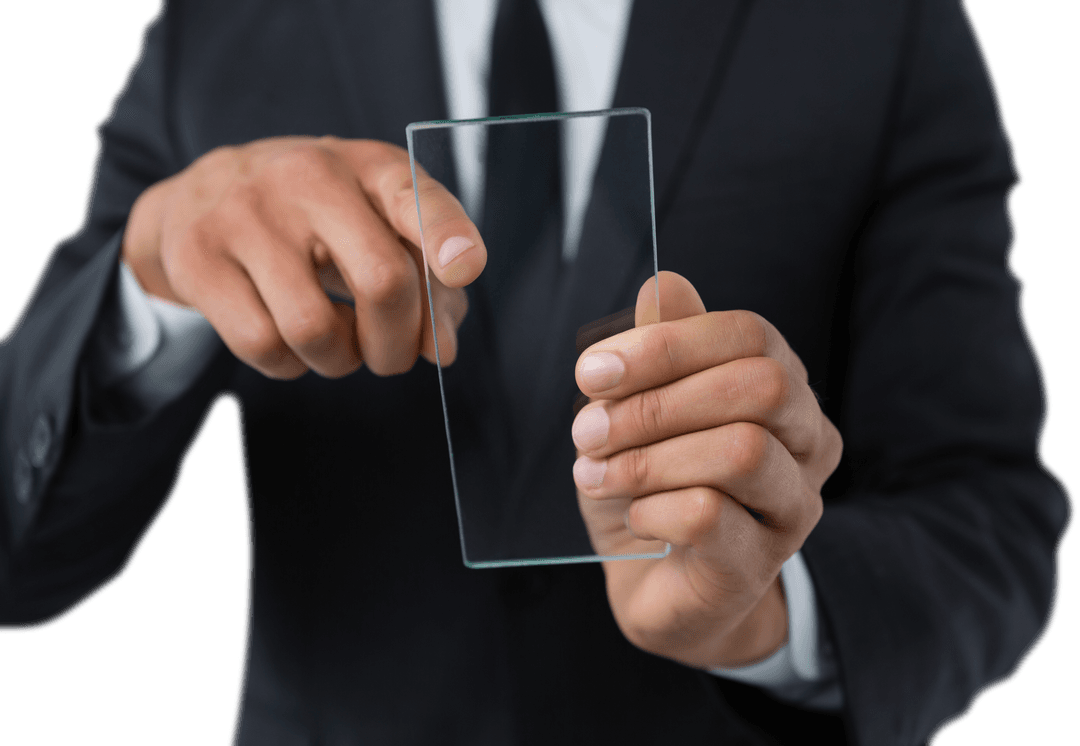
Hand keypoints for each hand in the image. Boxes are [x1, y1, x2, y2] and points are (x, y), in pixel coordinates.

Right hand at [121, 136, 484, 378]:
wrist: (205, 192)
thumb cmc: (317, 217)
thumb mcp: (379, 224)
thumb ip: (428, 282)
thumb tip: (440, 349)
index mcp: (368, 166)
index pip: (414, 196)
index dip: (446, 236)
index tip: (465, 269)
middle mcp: (307, 177)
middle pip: (381, 281)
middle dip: (398, 343)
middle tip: (392, 356)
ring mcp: (245, 215)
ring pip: (314, 329)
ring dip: (339, 361)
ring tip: (336, 342)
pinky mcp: (198, 258)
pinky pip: (262, 345)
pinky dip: (289, 365)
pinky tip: (290, 341)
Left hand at [571, 271, 841, 669]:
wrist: (658, 585)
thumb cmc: (653, 483)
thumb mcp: (641, 408)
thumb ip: (660, 349)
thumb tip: (664, 284)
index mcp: (781, 385)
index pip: (749, 334)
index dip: (668, 343)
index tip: (592, 372)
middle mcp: (807, 440)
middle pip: (760, 386)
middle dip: (657, 402)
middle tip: (586, 431)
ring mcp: (795, 505)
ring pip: (742, 450)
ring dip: (648, 458)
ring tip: (594, 475)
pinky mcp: (762, 562)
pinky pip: (712, 515)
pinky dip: (654, 508)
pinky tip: (635, 516)